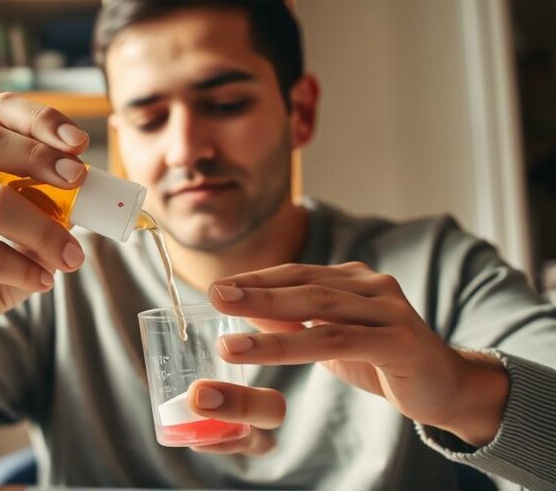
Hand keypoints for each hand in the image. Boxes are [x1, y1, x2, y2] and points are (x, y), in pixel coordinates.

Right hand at [0, 93, 89, 380]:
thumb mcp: (27, 221)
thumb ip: (52, 200)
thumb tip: (93, 191)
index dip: (41, 120)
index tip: (80, 144)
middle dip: (43, 161)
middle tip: (81, 183)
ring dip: (45, 231)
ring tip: (72, 257)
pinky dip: (27, 269)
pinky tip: (43, 280)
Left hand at [200, 262, 507, 447]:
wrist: (446, 388)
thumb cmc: (384, 361)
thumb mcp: (333, 341)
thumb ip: (297, 323)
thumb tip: (247, 310)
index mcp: (354, 280)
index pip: (296, 273)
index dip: (255, 279)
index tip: (216, 288)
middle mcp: (372, 286)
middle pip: (303, 284)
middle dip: (255, 291)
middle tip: (215, 295)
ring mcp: (388, 310)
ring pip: (318, 310)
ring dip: (267, 321)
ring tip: (229, 341)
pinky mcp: (399, 341)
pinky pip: (339, 341)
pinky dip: (297, 345)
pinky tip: (265, 351)